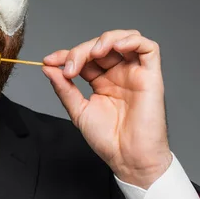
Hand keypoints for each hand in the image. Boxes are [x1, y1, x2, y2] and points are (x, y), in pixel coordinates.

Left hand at [42, 29, 171, 188]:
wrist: (128, 159)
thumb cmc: (108, 140)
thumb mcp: (78, 110)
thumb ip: (64, 88)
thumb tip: (48, 68)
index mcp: (102, 81)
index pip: (84, 57)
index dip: (66, 54)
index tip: (49, 61)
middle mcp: (119, 74)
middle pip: (100, 46)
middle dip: (80, 51)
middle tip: (69, 68)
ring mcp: (135, 74)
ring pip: (124, 39)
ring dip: (105, 40)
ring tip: (93, 54)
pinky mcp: (151, 76)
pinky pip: (149, 48)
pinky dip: (132, 40)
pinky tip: (115, 47)